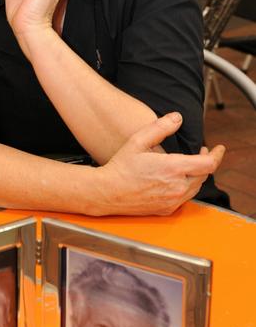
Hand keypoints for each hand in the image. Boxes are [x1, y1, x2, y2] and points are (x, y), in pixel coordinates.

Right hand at [92, 113, 225, 215]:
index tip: (218, 148)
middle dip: (205, 162)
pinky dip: (187, 187)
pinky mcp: (167, 209)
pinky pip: (185, 198)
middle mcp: (177, 187)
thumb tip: (177, 118)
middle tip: (200, 152)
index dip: (217, 154)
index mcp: (173, 168)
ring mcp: (173, 200)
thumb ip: (160, 127)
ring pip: (196, 187)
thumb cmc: (121, 166)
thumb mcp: (138, 141)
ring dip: (197, 175)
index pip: (208, 163)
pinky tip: (177, 180)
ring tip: (189, 165)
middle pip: (204, 175)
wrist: (107, 192)